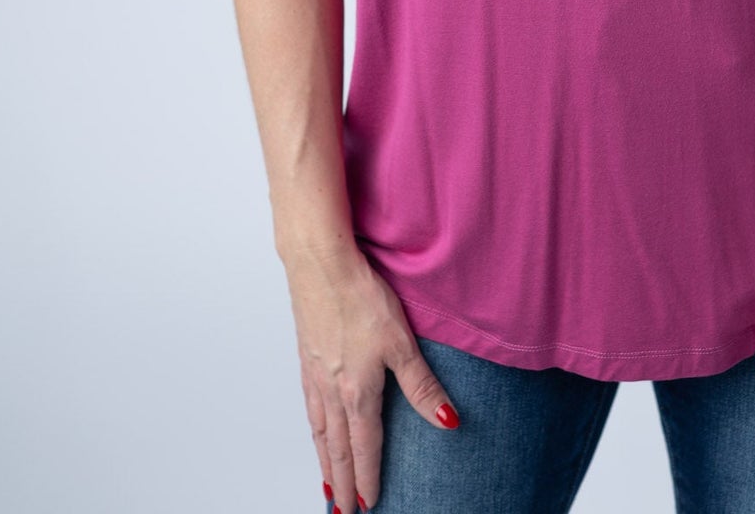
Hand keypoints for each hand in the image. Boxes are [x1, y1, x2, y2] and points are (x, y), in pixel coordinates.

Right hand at [284, 242, 460, 511]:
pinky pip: (309, 408)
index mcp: (357, 392)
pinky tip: (316, 429)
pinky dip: (314, 430)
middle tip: (343, 511)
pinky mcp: (306, 357)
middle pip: (338, 448)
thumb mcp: (401, 342)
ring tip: (327, 483)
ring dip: (325, 461)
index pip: (365, 447)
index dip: (368, 477)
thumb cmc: (361, 297)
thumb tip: (448, 421)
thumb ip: (422, 386)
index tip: (369, 504)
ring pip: (320, 432)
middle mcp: (332, 391)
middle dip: (342, 482)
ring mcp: (315, 375)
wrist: (320, 264)